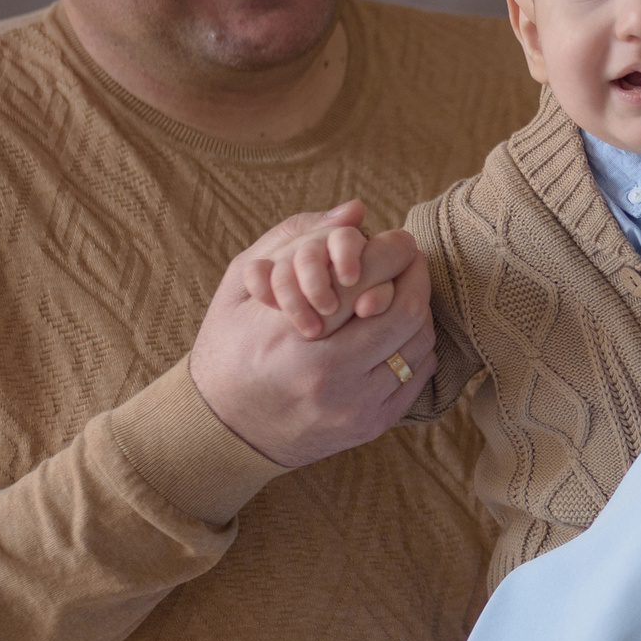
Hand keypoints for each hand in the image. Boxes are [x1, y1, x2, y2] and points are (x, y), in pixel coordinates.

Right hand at [188, 203, 435, 468]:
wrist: (222, 430)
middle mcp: (329, 374)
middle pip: (406, 311)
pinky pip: (417, 378)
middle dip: (415, 278)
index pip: (369, 278)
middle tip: (408, 263)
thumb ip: (293, 241)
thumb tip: (357, 210)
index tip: (395, 242)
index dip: (393, 251)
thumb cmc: (228, 349)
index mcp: (293, 334)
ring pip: (419, 346)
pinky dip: (416, 349)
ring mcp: (353, 406)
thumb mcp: (241, 288)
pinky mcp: (369, 426)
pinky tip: (397, 336)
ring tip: (401, 297)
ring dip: (418, 313)